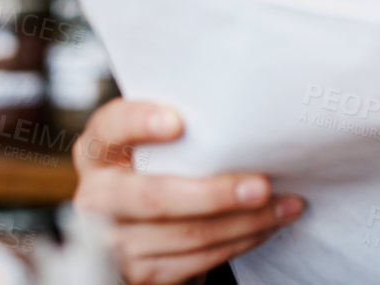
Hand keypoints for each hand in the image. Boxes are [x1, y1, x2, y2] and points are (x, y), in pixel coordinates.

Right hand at [73, 99, 304, 284]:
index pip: (110, 128)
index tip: (177, 121)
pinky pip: (195, 260)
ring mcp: (114, 241)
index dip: (138, 123)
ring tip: (283, 204)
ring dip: (243, 221)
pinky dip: (238, 242)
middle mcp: (96, 197)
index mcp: (97, 151)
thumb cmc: (161, 163)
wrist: (138, 222)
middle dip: (213, 193)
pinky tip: (266, 225)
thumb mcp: (154, 141)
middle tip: (261, 185)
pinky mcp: (140, 273)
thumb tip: (242, 111)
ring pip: (185, 234)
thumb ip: (182, 126)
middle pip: (153, 196)